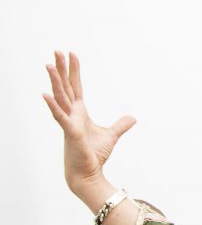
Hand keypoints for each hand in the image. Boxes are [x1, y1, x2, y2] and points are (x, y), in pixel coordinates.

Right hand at [43, 51, 135, 195]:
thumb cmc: (94, 155)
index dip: (73, 71)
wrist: (87, 173)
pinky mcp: (69, 133)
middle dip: (61, 69)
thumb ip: (120, 125)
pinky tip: (45, 95)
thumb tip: (133, 117)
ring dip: (55, 81)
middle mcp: (71, 114)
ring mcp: (68, 122)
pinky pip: (59, 117)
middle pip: (65, 87)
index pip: (75, 86)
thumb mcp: (111, 135)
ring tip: (48, 65)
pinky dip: (53, 106)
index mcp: (79, 112)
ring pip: (60, 97)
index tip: (71, 54)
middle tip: (56, 50)